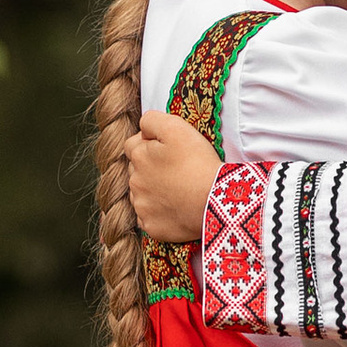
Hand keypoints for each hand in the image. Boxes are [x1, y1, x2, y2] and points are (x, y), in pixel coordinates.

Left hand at [125, 107, 221, 244]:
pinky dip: (159, 212)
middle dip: (150, 167)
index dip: (150, 143)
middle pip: (136, 170)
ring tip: (178, 188)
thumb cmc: (198, 162)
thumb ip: (152, 120)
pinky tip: (176, 207)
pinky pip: (149, 218)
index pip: (132, 144)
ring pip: (141, 194)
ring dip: (154, 190)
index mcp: (138, 157)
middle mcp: (134, 182)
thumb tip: (143, 126)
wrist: (214, 201)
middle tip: (177, 169)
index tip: (169, 149)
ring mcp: (141, 207)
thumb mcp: (176, 127)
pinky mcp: (151, 227)